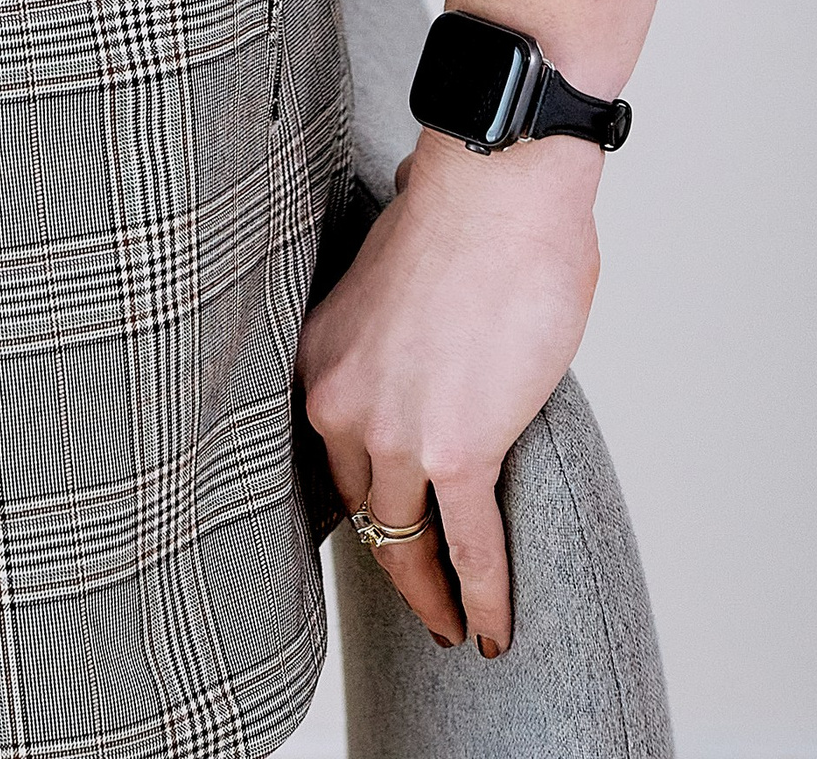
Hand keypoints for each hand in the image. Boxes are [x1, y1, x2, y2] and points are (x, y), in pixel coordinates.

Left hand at [295, 129, 599, 656]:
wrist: (494, 189)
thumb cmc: (465, 215)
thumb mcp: (394, 280)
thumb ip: (399, 328)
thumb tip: (429, 332)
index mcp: (322, 357)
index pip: (333, 454)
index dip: (361, 502)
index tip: (382, 532)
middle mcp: (339, 402)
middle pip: (363, 508)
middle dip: (392, 560)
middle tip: (419, 600)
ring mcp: (394, 434)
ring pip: (408, 541)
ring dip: (433, 593)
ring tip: (457, 626)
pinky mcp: (455, 453)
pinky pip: (469, 545)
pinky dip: (484, 595)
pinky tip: (494, 626)